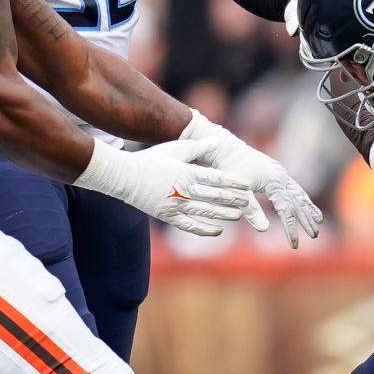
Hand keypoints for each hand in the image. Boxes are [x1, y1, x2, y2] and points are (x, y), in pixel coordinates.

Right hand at [76, 138, 253, 236]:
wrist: (123, 177)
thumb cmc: (150, 160)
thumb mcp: (174, 148)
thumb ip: (197, 147)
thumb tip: (216, 142)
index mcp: (187, 172)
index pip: (217, 178)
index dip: (234, 183)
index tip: (248, 186)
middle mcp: (184, 190)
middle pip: (215, 196)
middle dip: (234, 199)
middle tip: (249, 201)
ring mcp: (177, 205)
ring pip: (206, 212)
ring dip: (225, 214)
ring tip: (239, 215)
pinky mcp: (169, 216)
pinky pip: (190, 225)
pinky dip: (205, 229)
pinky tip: (218, 231)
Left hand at [183, 111, 322, 247]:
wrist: (226, 148)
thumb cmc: (229, 169)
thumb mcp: (238, 192)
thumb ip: (251, 210)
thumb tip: (265, 230)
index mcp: (274, 182)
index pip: (287, 210)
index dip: (291, 228)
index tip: (294, 244)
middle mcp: (282, 177)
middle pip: (298, 202)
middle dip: (306, 220)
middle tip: (314, 236)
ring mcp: (281, 174)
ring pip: (299, 194)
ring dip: (308, 209)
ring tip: (318, 221)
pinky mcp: (277, 172)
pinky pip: (294, 187)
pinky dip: (302, 198)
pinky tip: (305, 204)